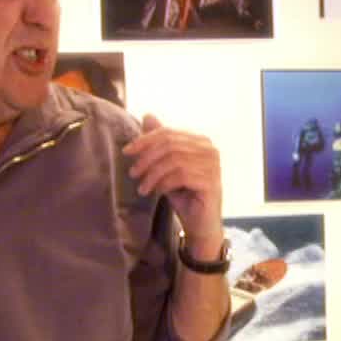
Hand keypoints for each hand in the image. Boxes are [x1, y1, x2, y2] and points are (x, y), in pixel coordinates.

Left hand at [122, 113, 223, 254]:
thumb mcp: (166, 166)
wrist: (200, 225)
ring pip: (173, 160)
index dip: (145, 140)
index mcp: (201, 141)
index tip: (126, 152)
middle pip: (169, 144)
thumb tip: (148, 115)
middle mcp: (210, 149)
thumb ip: (160, 142)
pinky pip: (180, 175)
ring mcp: (213, 165)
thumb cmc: (183, 195)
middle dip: (146, 158)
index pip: (168, 133)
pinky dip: (163, 183)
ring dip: (153, 174)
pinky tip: (156, 192)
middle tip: (133, 173)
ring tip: (142, 187)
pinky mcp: (211, 181)